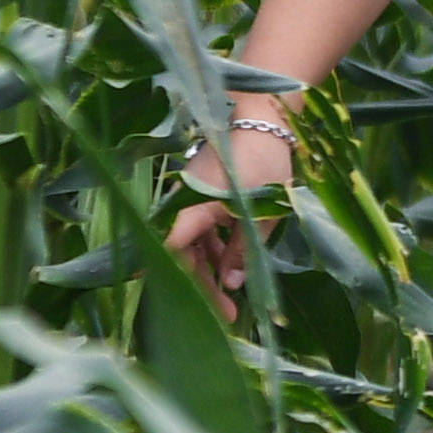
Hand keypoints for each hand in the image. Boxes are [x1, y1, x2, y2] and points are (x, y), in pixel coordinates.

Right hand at [167, 112, 297, 309]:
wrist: (263, 117)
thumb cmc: (264, 162)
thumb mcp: (262, 214)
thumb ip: (244, 251)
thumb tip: (229, 285)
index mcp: (192, 207)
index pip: (168, 250)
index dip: (170, 279)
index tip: (182, 308)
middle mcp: (183, 204)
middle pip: (180, 254)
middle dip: (201, 286)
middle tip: (228, 315)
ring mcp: (190, 199)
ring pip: (191, 244)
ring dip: (208, 270)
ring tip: (233, 298)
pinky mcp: (201, 195)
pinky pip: (199, 229)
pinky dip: (212, 249)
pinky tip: (230, 267)